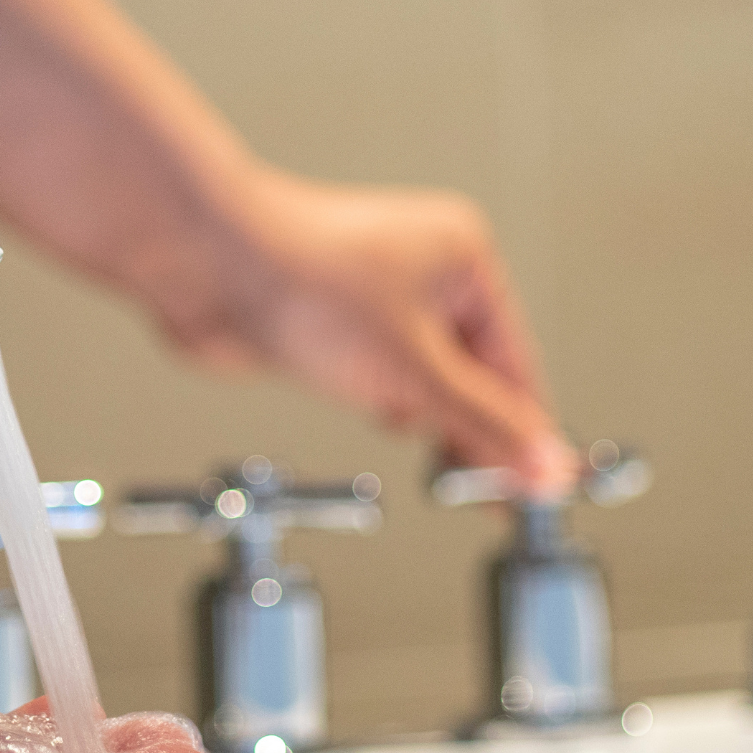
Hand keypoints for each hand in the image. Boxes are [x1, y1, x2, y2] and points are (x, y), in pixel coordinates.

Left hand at [149, 169, 580, 489]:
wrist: (205, 266)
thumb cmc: (303, 281)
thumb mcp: (415, 372)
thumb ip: (485, 425)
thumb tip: (546, 464)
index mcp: (464, 260)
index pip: (516, 366)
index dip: (524, 434)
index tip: (534, 490)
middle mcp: (426, 271)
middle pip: (474, 375)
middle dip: (468, 428)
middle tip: (480, 493)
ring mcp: (378, 297)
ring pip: (424, 379)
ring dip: (418, 415)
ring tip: (406, 432)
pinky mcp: (336, 323)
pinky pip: (378, 375)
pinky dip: (380, 401)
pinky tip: (370, 411)